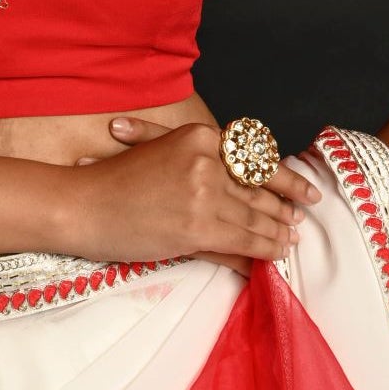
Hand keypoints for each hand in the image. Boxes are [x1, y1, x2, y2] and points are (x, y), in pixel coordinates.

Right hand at [71, 114, 320, 277]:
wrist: (82, 205)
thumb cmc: (116, 182)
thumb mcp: (162, 155)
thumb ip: (202, 164)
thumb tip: (240, 188)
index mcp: (200, 136)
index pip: (257, 159)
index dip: (287, 179)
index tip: (306, 192)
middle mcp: (207, 159)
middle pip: (259, 189)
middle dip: (283, 209)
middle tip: (300, 222)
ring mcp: (204, 192)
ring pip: (255, 217)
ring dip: (277, 231)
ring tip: (291, 240)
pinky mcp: (198, 225)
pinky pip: (244, 240)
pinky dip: (265, 248)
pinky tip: (276, 253)